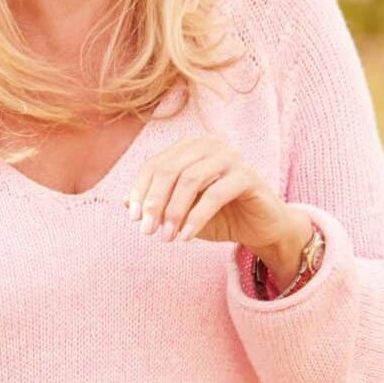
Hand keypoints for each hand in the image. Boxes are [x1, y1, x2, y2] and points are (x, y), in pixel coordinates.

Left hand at [127, 135, 311, 272]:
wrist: (260, 227)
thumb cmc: (217, 215)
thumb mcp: (180, 210)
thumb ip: (156, 202)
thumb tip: (123, 202)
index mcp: (189, 148)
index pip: (154, 165)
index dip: (140, 191)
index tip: (134, 218)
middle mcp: (209, 145)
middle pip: (168, 170)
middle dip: (154, 202)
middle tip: (147, 231)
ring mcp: (230, 157)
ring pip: (190, 179)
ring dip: (173, 212)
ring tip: (166, 237)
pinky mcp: (248, 175)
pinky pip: (214, 194)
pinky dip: (196, 217)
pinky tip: (186, 237)